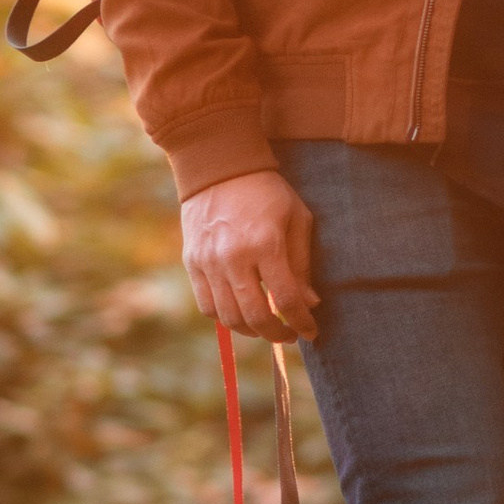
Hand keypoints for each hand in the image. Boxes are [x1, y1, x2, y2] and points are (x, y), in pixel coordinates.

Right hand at [180, 167, 320, 341]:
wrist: (220, 168)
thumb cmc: (267, 192)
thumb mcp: (296, 218)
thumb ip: (302, 263)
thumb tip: (309, 304)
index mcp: (265, 244)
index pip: (286, 299)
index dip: (302, 322)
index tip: (311, 333)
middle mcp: (234, 258)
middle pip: (255, 317)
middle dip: (277, 334)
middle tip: (289, 335)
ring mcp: (209, 262)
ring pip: (228, 317)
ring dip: (251, 330)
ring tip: (265, 326)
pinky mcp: (192, 263)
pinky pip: (207, 306)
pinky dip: (225, 318)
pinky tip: (240, 313)